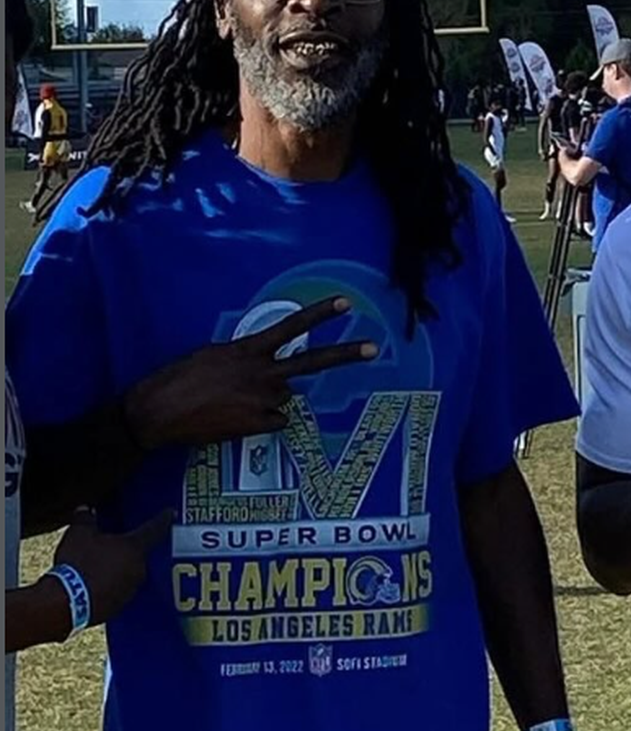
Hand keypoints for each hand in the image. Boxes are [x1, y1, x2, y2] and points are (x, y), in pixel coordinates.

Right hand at [52, 507, 172, 627]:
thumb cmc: (77, 563)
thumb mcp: (78, 533)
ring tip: (99, 567)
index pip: (154, 529)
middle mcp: (139, 569)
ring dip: (119, 570)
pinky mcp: (119, 607)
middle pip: (140, 554)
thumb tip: (86, 509)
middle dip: (129, 549)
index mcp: (134, 548)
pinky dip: (110, 586)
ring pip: (129, 574)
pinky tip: (94, 584)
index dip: (163, 519)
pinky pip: (118, 591)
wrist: (67, 602)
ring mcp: (131, 591)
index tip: (171, 513)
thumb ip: (85, 518)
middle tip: (115, 545)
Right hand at [123, 297, 376, 451]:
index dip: (318, 315)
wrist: (157, 414)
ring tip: (232, 400)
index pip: (290, 327)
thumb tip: (261, 367)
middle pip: (311, 362)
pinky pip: (274, 421)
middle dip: (345, 355)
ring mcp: (263, 401)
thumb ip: (243, 358)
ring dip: (268, 397)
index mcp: (247, 350)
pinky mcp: (259, 426)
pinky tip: (235, 419)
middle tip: (374, 349)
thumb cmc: (176, 380)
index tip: (344, 305)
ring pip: (284, 396)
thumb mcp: (210, 356)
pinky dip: (261, 421)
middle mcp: (261, 373)